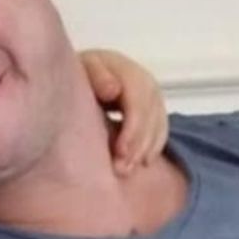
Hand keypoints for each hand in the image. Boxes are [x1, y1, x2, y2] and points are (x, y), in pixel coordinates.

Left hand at [77, 49, 167, 175]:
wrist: (84, 72)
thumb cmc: (78, 73)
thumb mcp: (82, 68)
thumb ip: (97, 76)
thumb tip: (112, 90)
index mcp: (125, 70)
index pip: (138, 101)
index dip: (132, 128)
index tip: (120, 151)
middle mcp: (144, 81)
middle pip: (150, 116)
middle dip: (138, 145)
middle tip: (121, 169)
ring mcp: (151, 96)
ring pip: (158, 125)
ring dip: (145, 151)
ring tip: (127, 171)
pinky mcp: (154, 109)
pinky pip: (160, 129)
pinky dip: (153, 148)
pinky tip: (143, 162)